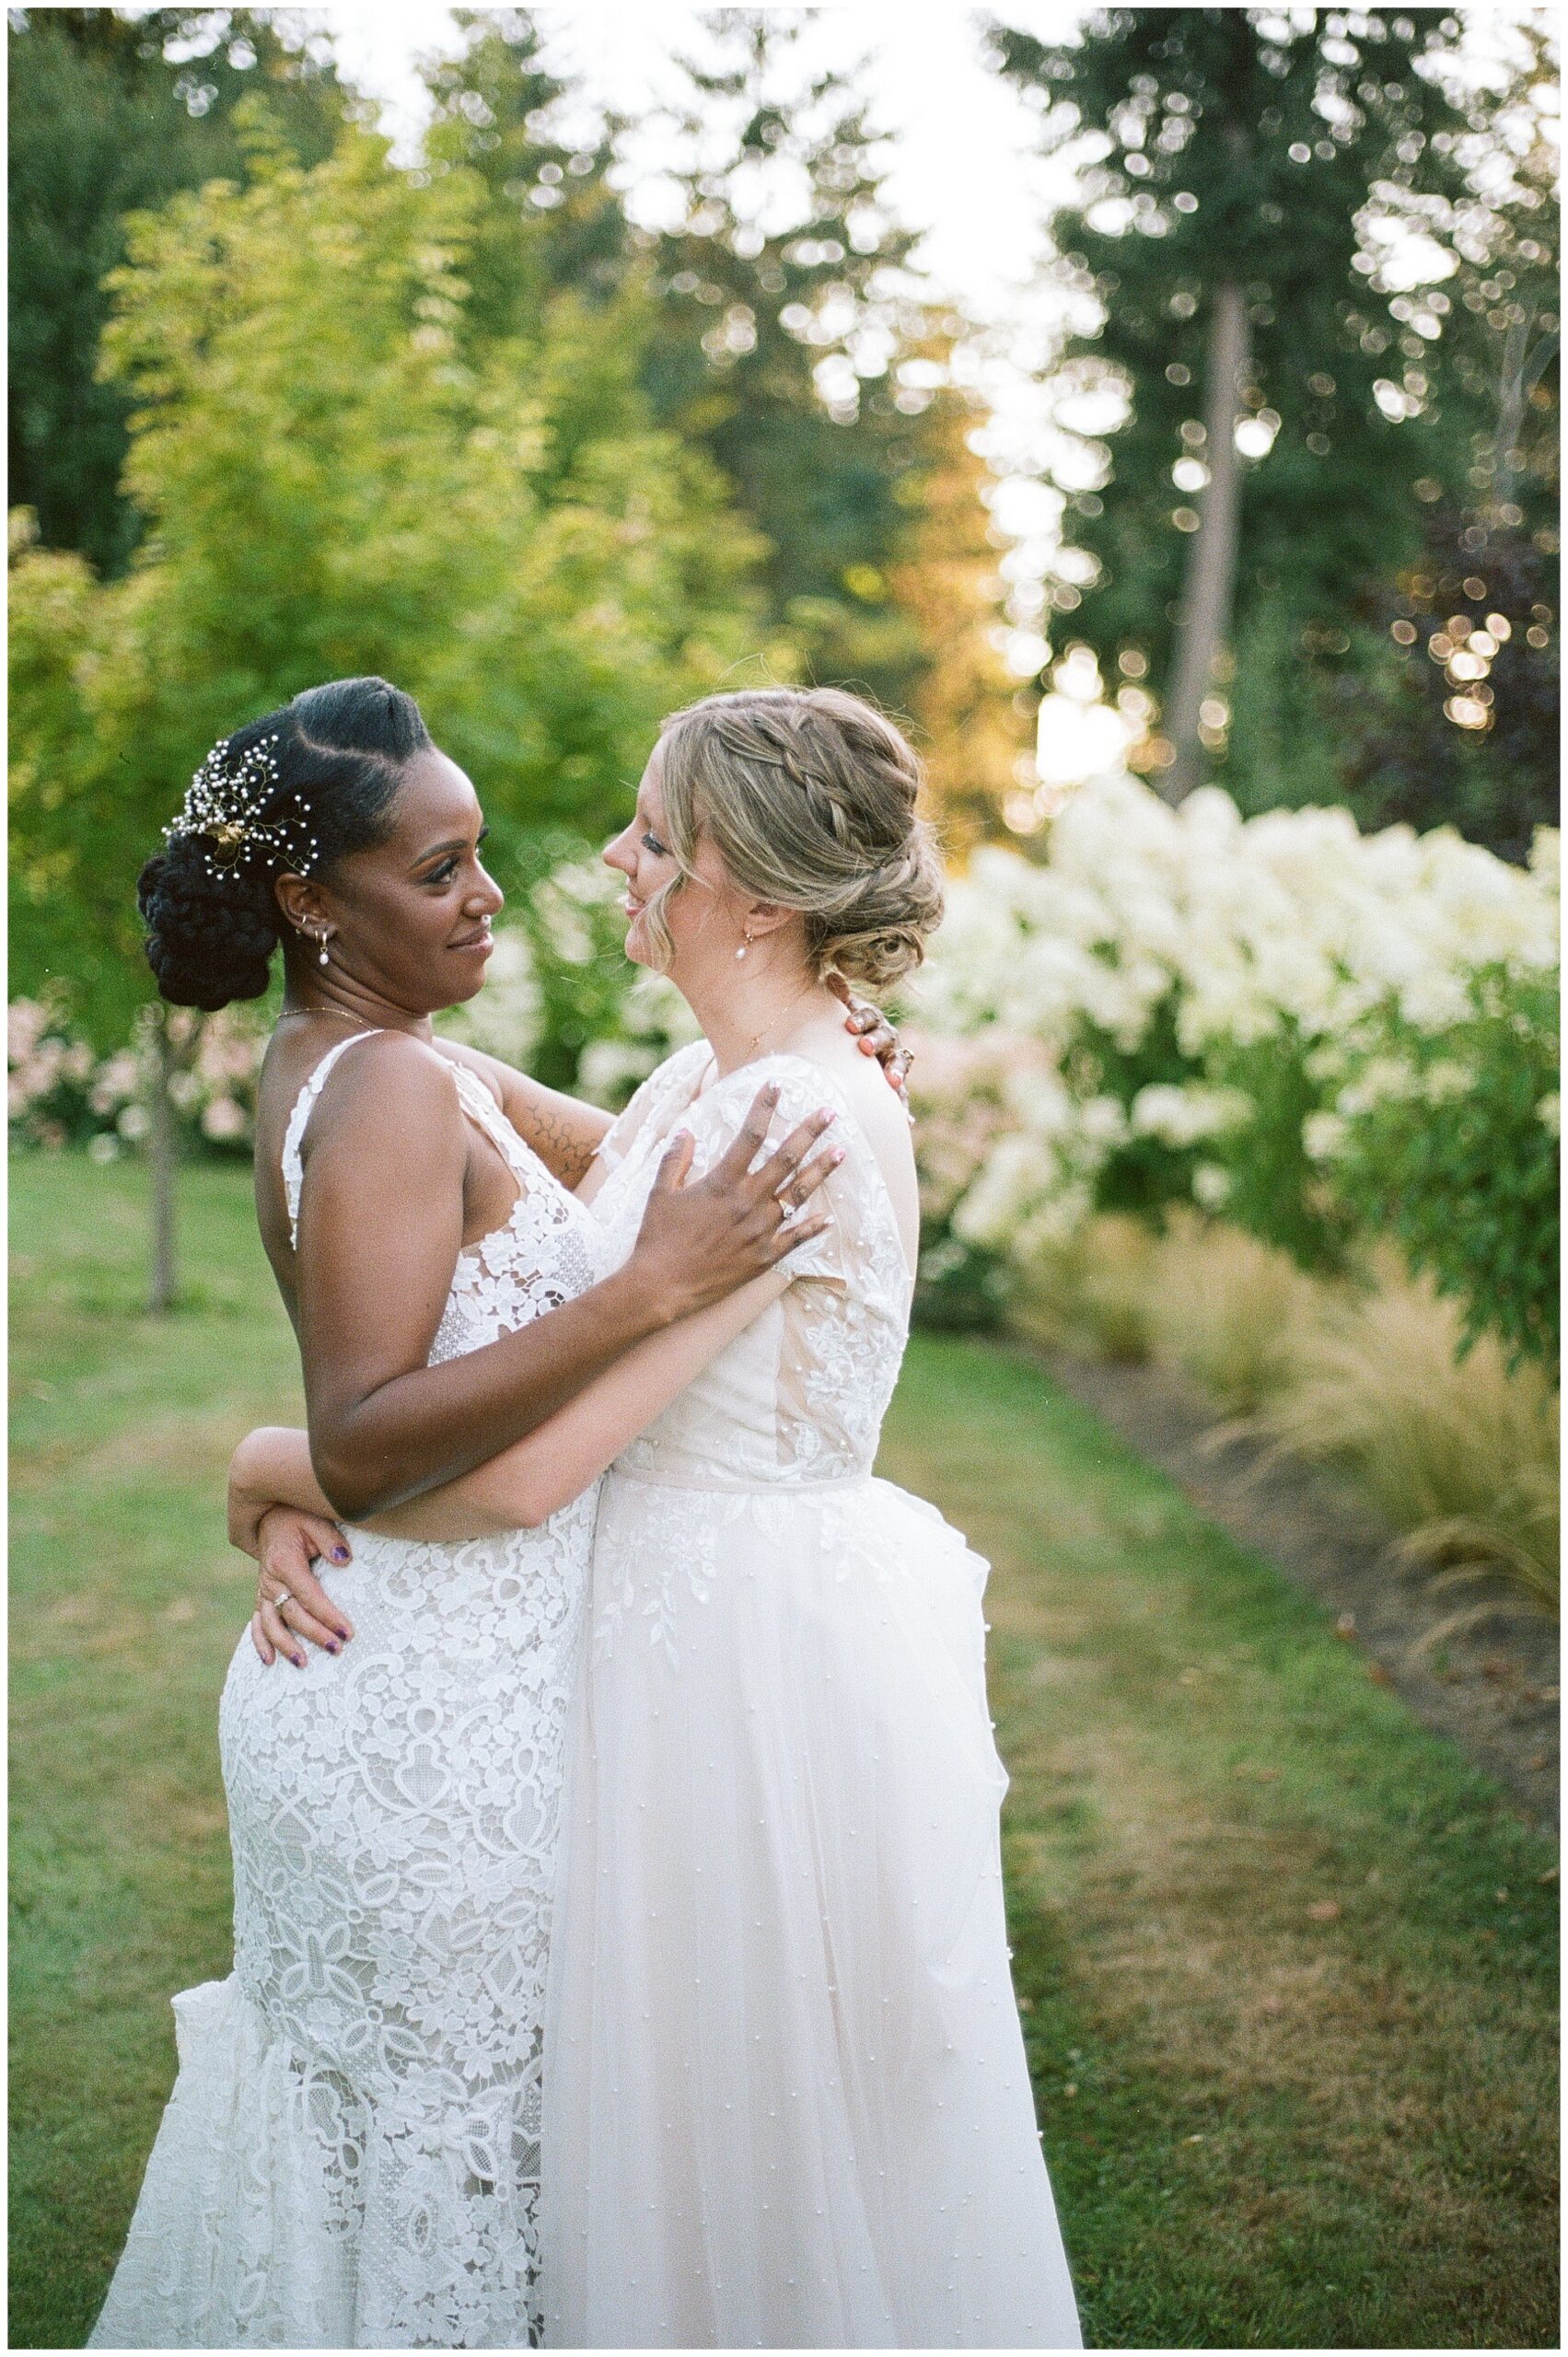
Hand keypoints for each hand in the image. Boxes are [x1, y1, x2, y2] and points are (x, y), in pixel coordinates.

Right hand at [249, 1506, 354, 1667]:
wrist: (270, 1516)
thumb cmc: (298, 1518)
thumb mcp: (315, 1520)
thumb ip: (330, 1539)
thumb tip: (345, 1560)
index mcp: (285, 1562)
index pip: (310, 1596)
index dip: (328, 1616)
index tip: (347, 1632)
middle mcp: (270, 1580)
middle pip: (293, 1614)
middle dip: (315, 1634)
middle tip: (336, 1649)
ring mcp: (263, 1591)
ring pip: (271, 1624)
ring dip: (286, 1646)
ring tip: (303, 1664)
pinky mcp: (261, 1597)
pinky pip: (257, 1623)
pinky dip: (260, 1643)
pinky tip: (269, 1662)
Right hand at [629, 1081, 843, 1321]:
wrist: (661, 1286)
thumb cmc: (657, 1238)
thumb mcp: (660, 1193)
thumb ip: (675, 1159)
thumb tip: (685, 1131)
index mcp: (722, 1182)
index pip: (750, 1135)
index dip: (764, 1107)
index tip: (777, 1086)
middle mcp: (747, 1201)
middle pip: (786, 1159)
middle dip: (810, 1132)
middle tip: (829, 1113)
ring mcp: (760, 1230)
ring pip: (799, 1194)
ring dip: (822, 1171)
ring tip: (842, 1152)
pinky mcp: (764, 1257)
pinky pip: (796, 1239)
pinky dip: (814, 1227)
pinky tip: (829, 1217)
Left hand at [828, 974, 912, 1103]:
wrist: (858, 1057)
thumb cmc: (845, 1034)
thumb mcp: (841, 1016)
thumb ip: (840, 999)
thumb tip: (833, 976)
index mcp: (873, 1022)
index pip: (870, 1016)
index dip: (861, 1019)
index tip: (849, 1025)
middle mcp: (888, 1040)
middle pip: (887, 1038)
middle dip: (876, 1042)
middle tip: (864, 1048)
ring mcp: (894, 1062)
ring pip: (899, 1065)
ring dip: (896, 1072)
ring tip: (892, 1082)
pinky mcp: (896, 1086)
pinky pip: (901, 1096)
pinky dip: (903, 1107)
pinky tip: (906, 1120)